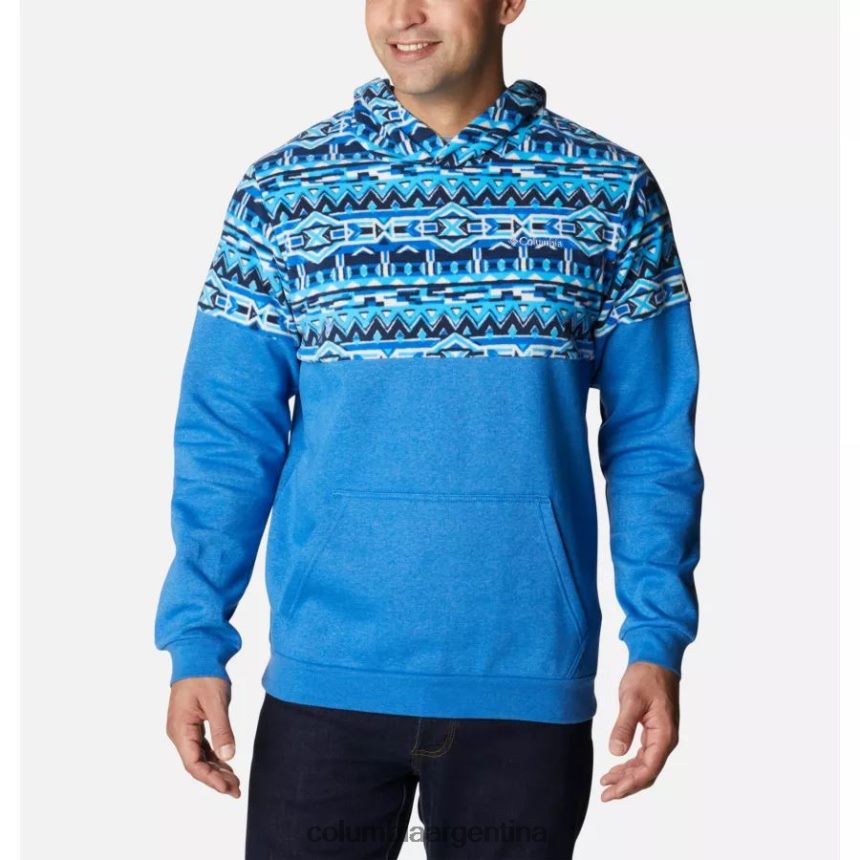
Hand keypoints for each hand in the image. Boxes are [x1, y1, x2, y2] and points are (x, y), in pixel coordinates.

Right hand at [165, 677, 240, 797]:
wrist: (196, 653)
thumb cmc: (204, 674)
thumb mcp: (216, 701)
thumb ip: (222, 729)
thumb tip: (229, 756)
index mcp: (180, 729)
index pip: (193, 764)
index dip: (211, 779)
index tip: (229, 788)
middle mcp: (178, 732)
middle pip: (196, 764)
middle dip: (215, 779)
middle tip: (236, 791)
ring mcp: (184, 729)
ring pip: (199, 757)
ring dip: (216, 770)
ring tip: (234, 783)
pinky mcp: (191, 724)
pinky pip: (201, 747)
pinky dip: (214, 757)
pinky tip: (227, 765)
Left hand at [599, 661, 679, 801]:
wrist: (656, 659)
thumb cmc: (646, 676)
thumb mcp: (631, 699)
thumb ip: (624, 726)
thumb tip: (616, 752)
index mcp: (664, 735)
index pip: (648, 769)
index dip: (629, 784)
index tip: (611, 792)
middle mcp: (666, 740)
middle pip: (647, 773)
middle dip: (626, 785)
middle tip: (605, 795)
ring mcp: (662, 736)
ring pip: (645, 766)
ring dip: (627, 776)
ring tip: (607, 783)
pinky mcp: (655, 731)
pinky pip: (644, 755)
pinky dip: (630, 763)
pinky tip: (616, 766)